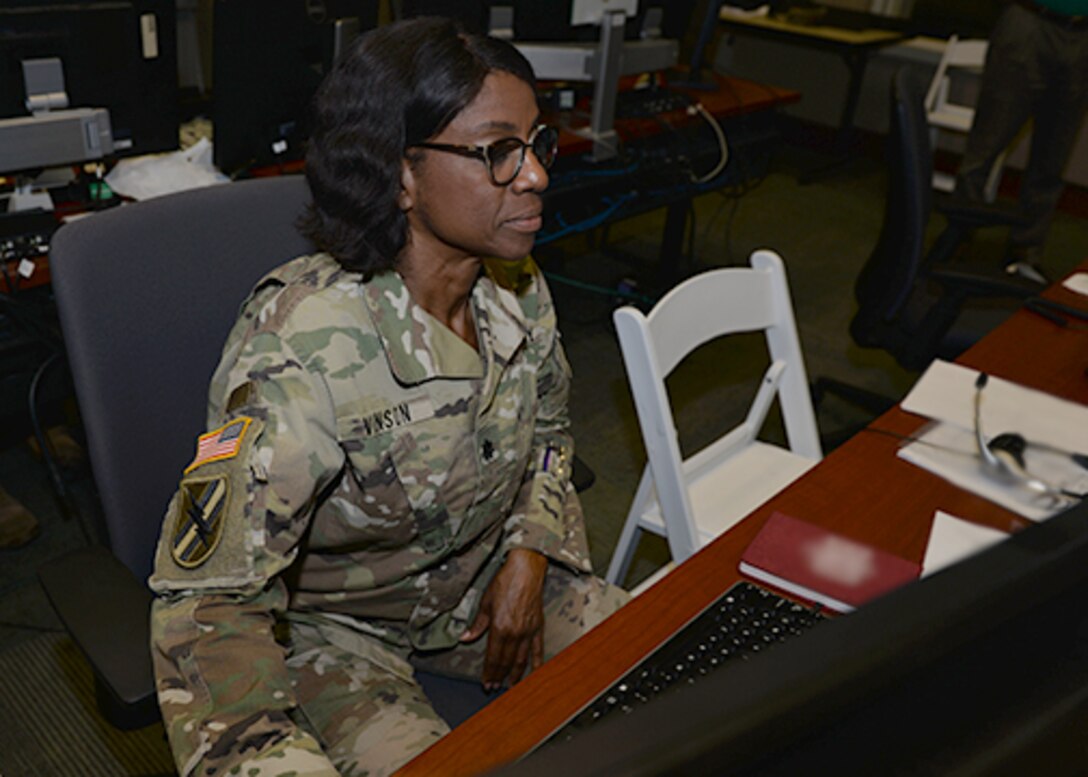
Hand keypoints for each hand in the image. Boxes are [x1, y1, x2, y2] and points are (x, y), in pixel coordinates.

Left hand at [459, 548, 547, 690]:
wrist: (525, 570)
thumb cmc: (504, 582)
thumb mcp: (485, 602)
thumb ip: (477, 624)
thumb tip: (464, 637)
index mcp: (499, 628)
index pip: (493, 656)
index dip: (489, 671)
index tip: (486, 682)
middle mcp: (515, 633)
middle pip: (506, 661)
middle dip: (499, 676)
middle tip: (494, 687)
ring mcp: (528, 631)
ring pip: (521, 659)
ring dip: (515, 674)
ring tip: (510, 686)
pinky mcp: (538, 627)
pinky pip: (538, 649)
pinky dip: (537, 663)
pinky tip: (535, 673)